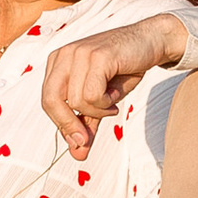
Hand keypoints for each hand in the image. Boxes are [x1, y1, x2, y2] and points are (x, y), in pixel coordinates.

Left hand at [41, 13, 188, 156]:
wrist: (150, 43)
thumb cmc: (124, 69)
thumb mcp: (101, 100)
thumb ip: (87, 123)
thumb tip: (77, 154)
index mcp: (58, 62)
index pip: (47, 100)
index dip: (62, 124)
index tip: (80, 141)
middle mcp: (64, 55)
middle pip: (50, 100)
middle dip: (68, 125)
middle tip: (86, 138)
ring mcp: (79, 53)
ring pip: (75, 100)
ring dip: (97, 111)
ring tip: (111, 103)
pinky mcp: (97, 56)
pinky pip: (92, 94)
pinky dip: (105, 103)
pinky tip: (115, 96)